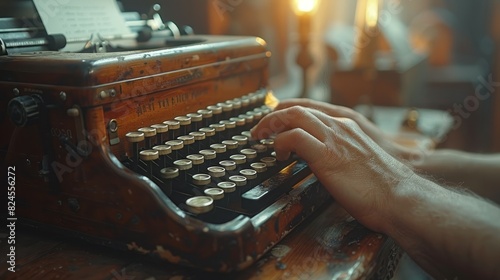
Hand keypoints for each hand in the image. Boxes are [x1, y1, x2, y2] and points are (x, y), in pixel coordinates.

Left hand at [251, 105, 413, 231]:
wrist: (400, 197)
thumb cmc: (382, 187)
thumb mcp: (358, 161)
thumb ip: (340, 154)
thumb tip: (322, 162)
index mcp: (347, 127)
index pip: (310, 110)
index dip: (288, 112)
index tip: (275, 122)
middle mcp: (339, 127)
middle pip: (298, 108)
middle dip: (274, 116)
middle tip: (260, 129)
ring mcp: (334, 139)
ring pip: (294, 116)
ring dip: (271, 124)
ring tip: (261, 137)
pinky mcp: (327, 155)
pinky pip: (294, 138)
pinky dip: (280, 143)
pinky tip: (279, 155)